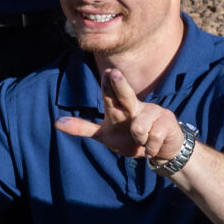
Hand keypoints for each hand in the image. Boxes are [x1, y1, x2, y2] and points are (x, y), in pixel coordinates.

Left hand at [56, 69, 189, 163]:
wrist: (159, 151)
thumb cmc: (128, 138)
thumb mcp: (103, 135)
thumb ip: (82, 127)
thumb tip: (56, 123)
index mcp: (119, 108)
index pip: (111, 94)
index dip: (108, 84)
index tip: (106, 72)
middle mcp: (135, 106)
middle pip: (126, 95)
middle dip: (120, 85)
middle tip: (113, 74)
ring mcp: (153, 112)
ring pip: (139, 127)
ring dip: (139, 139)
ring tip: (141, 141)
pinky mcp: (167, 122)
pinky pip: (153, 138)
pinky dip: (150, 147)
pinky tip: (151, 146)